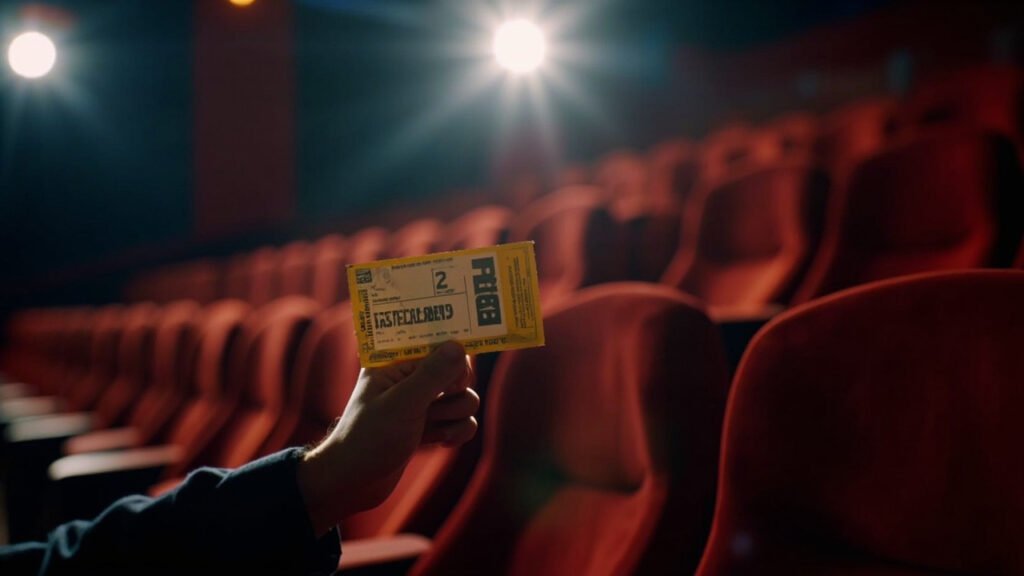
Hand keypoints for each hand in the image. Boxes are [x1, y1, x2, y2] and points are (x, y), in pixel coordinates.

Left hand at [297, 341, 478, 534]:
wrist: (354, 483)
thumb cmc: (369, 438)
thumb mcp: (401, 404)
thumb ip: (432, 375)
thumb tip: (458, 346)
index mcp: (396, 362)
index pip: (438, 344)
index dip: (453, 361)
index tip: (454, 382)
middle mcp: (411, 378)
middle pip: (458, 373)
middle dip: (454, 394)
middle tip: (433, 408)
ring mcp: (422, 403)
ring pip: (463, 399)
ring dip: (455, 417)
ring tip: (432, 431)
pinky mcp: (430, 426)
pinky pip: (462, 421)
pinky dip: (458, 432)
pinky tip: (441, 442)